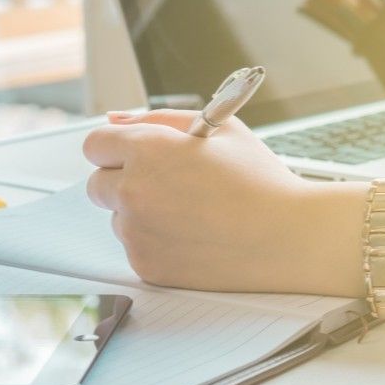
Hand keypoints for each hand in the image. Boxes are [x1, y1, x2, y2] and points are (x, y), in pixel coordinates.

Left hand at [83, 110, 361, 295]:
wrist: (289, 236)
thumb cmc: (260, 180)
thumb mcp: (219, 128)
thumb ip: (158, 118)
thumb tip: (116, 120)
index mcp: (148, 150)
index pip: (95, 144)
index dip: (119, 148)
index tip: (138, 156)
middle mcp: (134, 191)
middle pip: (97, 185)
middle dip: (124, 182)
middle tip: (170, 186)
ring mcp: (138, 232)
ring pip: (118, 219)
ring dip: (142, 214)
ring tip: (193, 213)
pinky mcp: (147, 266)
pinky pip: (137, 248)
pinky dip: (157, 243)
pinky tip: (195, 236)